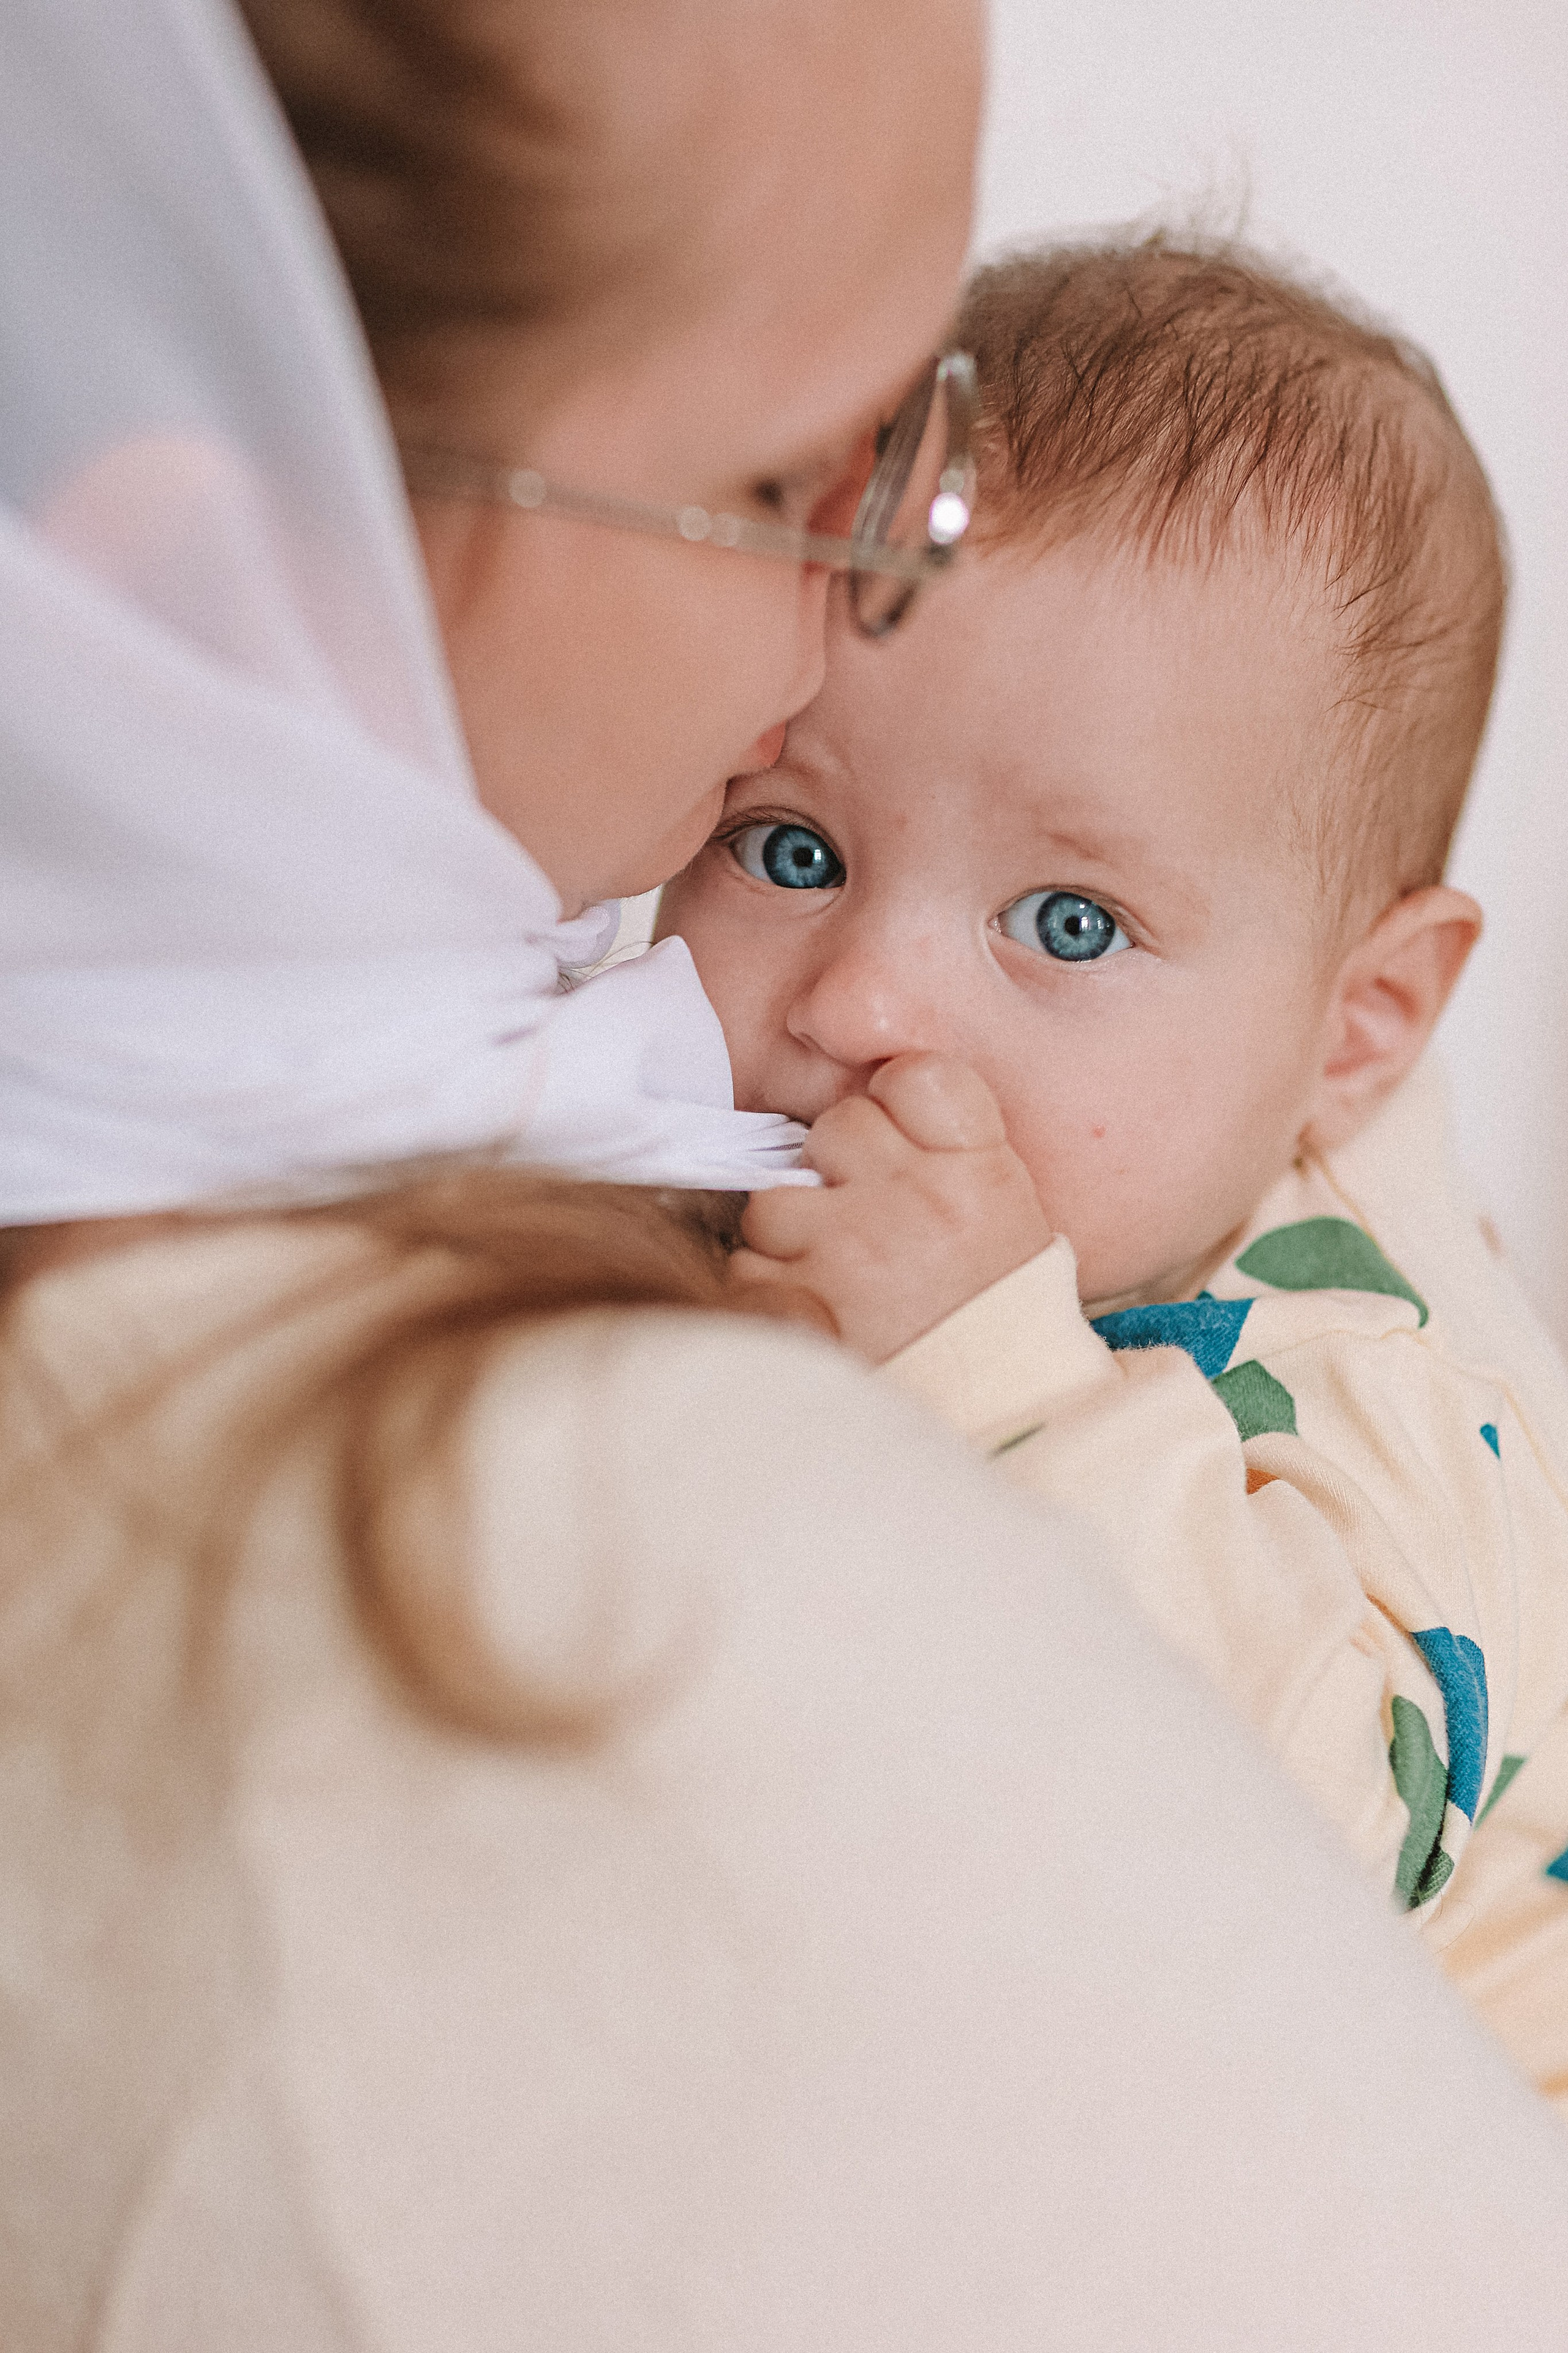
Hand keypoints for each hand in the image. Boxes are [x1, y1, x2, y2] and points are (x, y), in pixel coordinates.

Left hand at [730, 1053, 1053, 1362]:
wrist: (998, 1412)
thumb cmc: (998, 1312)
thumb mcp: (1005, 1215)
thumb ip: (946, 1153)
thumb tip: (876, 1105)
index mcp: (978, 1169)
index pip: (918, 1077)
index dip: (897, 1100)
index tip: (901, 1138)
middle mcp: (916, 1197)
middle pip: (838, 1125)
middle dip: (837, 1166)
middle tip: (864, 1219)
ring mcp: (853, 1248)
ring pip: (775, 1198)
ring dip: (791, 1235)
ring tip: (835, 1276)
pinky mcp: (801, 1302)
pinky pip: (748, 1268)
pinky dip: (767, 1291)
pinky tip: (813, 1312)